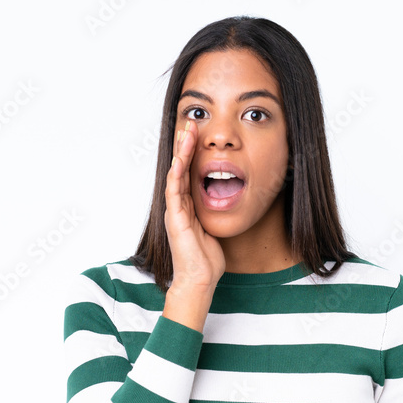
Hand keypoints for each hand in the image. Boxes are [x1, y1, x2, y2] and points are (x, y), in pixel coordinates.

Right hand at [165, 119, 224, 289]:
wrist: (199, 279)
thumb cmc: (207, 259)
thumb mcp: (215, 227)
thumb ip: (216, 212)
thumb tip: (228, 200)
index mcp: (188, 206)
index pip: (189, 172)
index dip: (193, 152)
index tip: (199, 133)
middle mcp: (179, 206)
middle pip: (180, 168)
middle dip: (185, 145)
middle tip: (191, 122)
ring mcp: (175, 211)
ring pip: (176, 174)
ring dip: (181, 152)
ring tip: (186, 132)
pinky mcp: (175, 219)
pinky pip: (174, 191)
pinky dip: (176, 174)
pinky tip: (180, 159)